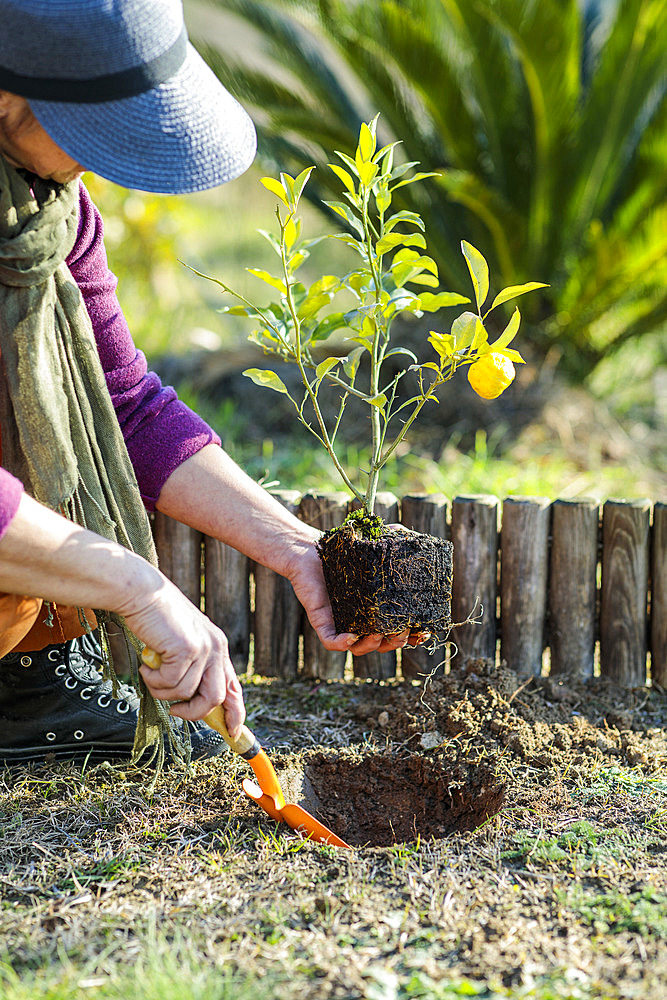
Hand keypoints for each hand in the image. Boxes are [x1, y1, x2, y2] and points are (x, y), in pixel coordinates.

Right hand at [119, 573, 244, 737]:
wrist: (142, 593)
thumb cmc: (156, 618)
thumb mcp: (181, 643)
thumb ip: (191, 667)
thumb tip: (189, 702)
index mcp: (218, 647)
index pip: (234, 687)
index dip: (235, 713)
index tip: (233, 733)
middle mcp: (216, 647)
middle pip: (216, 697)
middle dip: (195, 713)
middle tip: (176, 712)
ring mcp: (203, 648)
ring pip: (186, 693)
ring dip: (163, 691)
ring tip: (151, 673)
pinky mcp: (186, 649)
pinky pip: (169, 684)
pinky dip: (153, 680)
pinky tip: (146, 664)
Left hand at [284, 533, 426, 655]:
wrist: (309, 549)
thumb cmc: (344, 550)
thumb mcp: (377, 543)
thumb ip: (399, 539)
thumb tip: (420, 542)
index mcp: (378, 609)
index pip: (400, 630)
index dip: (413, 635)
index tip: (423, 630)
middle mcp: (361, 620)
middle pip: (383, 644)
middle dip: (396, 642)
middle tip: (402, 630)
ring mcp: (341, 623)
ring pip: (359, 649)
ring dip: (373, 645)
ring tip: (379, 633)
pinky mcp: (322, 622)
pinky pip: (332, 642)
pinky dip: (342, 644)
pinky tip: (350, 636)